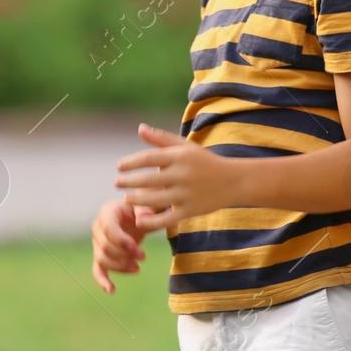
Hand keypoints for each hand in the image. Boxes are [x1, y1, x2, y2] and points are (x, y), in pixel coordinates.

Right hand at [91, 198, 152, 293]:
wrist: (138, 214)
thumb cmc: (142, 209)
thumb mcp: (146, 205)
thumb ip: (145, 210)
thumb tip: (141, 222)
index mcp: (107, 212)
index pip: (108, 228)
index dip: (121, 240)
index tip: (135, 247)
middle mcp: (98, 227)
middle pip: (105, 246)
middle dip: (124, 254)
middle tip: (143, 256)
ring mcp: (97, 242)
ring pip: (102, 260)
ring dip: (119, 267)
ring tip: (137, 269)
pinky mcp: (101, 255)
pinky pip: (97, 270)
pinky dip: (102, 281)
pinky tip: (112, 290)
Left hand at [114, 124, 237, 231]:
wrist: (234, 181)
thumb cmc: (204, 161)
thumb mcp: (185, 146)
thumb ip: (161, 138)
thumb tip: (140, 128)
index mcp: (179, 156)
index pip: (148, 158)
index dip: (131, 163)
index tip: (119, 167)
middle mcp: (182, 174)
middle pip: (148, 180)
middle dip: (129, 182)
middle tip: (116, 183)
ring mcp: (187, 194)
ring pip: (155, 200)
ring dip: (137, 200)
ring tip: (126, 199)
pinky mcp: (191, 210)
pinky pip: (168, 218)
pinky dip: (152, 221)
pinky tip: (139, 220)